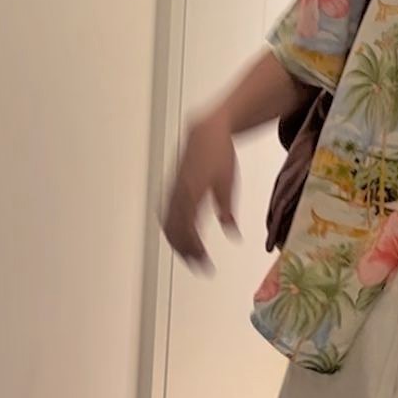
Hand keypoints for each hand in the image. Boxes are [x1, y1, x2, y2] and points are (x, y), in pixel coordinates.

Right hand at [160, 112, 240, 270]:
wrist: (205, 132)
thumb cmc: (219, 154)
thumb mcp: (228, 184)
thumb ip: (227, 210)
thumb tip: (232, 233)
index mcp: (192, 193)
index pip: (188, 231)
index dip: (195, 250)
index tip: (204, 264)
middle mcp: (178, 194)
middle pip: (174, 232)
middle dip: (185, 252)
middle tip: (199, 265)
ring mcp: (172, 191)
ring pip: (167, 225)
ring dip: (176, 243)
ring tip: (189, 256)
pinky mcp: (171, 188)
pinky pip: (165, 215)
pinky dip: (170, 230)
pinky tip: (178, 237)